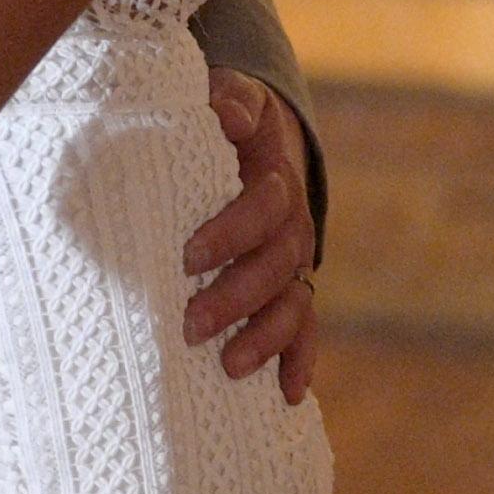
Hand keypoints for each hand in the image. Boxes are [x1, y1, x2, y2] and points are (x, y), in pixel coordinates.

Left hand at [185, 68, 318, 401]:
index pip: (264, 205)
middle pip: (277, 265)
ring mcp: (293, 262)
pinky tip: (286, 395)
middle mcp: (291, 224)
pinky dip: (300, 361)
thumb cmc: (222, 123)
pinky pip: (305, 329)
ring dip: (264, 338)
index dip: (232, 232)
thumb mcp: (227, 99)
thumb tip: (227, 116)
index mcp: (272, 177)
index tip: (188, 257)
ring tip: (228, 367)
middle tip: (190, 325)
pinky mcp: (291, 290)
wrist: (252, 139)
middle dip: (237, 298)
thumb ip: (227, 101)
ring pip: (292, 304)